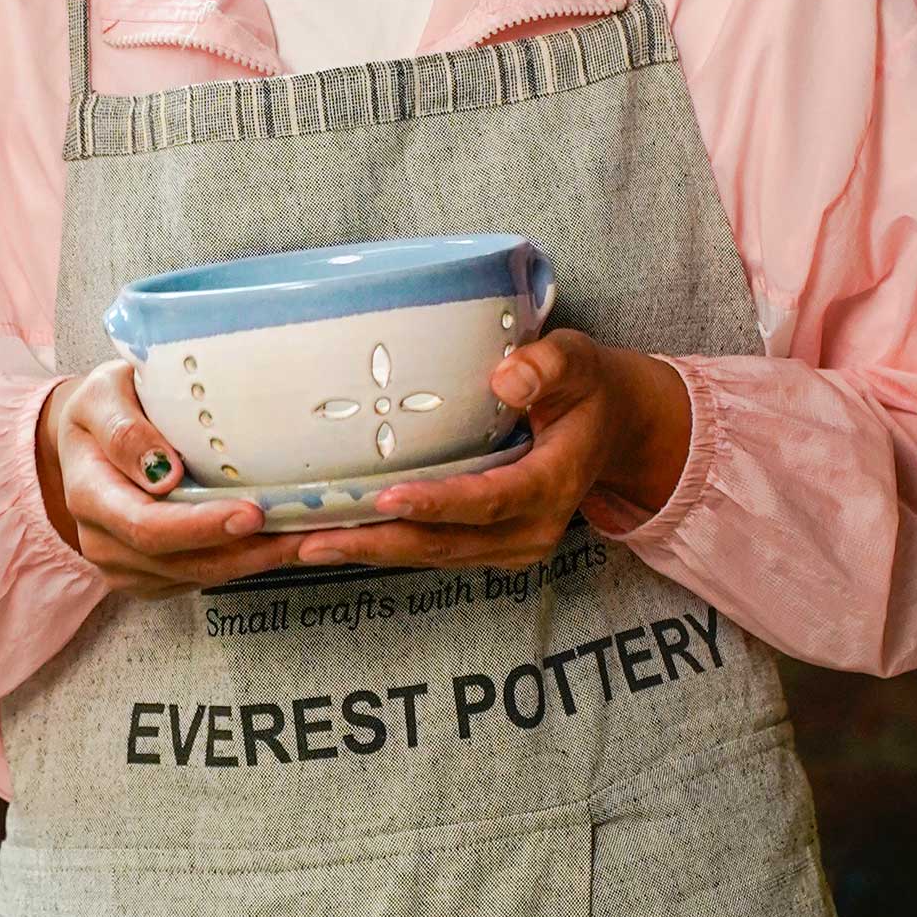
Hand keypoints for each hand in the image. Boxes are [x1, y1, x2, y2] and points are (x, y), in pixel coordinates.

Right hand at [35, 360, 304, 596]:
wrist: (88, 438)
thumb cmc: (103, 407)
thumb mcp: (101, 396)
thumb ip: (124, 429)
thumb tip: (162, 470)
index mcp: (90, 494)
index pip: (147, 525)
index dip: (202, 525)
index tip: (251, 512)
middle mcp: (104, 541)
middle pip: (181, 560)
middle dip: (246, 550)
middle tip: (303, 533)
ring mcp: (127, 565)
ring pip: (200, 574)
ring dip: (257, 560)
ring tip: (311, 539)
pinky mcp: (153, 575)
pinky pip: (204, 575)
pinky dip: (247, 561)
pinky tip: (285, 542)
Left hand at [290, 329, 692, 570]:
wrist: (614, 428)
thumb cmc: (586, 387)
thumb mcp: (578, 360)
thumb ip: (547, 365)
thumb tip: (506, 378)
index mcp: (552, 484)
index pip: (488, 499)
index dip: (437, 503)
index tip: (385, 499)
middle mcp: (531, 529)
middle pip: (445, 543)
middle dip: (377, 543)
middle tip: (310, 539)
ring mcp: (509, 546)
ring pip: (432, 556)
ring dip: (369, 552)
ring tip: (302, 546)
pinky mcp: (489, 546)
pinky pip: (432, 552)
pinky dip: (383, 547)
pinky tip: (335, 539)